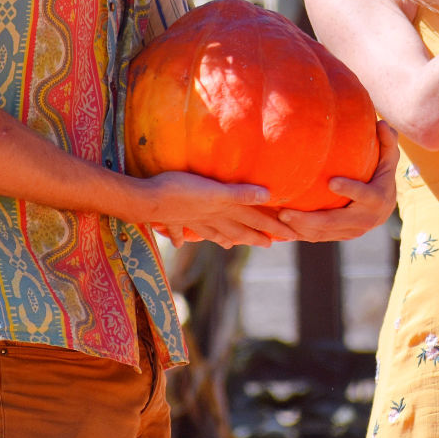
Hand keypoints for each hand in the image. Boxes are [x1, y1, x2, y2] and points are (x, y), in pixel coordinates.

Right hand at [148, 171, 296, 248]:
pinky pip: (179, 230)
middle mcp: (211, 219)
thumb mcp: (215, 191)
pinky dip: (181, 236)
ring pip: (211, 231)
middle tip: (268, 245)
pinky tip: (180, 243)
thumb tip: (267, 197)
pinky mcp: (172, 219)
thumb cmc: (182, 191)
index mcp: (223, 211)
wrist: (146, 202)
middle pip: (237, 229)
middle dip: (253, 236)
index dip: (274, 227)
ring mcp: (191, 221)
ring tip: (229, 246)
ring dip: (222, 238)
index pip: (255, 220)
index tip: (292, 237)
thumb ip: (240, 194)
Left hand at [276, 121, 399, 242]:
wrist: (384, 206)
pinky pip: (319, 237)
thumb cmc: (383, 174)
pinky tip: (281, 226)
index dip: (350, 189)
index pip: (365, 195)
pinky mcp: (340, 236)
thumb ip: (388, 141)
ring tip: (279, 217)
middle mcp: (366, 220)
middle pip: (335, 222)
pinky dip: (301, 233)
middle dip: (310, 219)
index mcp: (379, 199)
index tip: (331, 181)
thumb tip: (382, 123)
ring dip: (300, 228)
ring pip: (324, 233)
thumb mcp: (389, 158)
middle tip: (285, 212)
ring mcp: (352, 231)